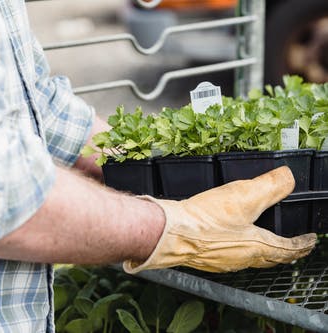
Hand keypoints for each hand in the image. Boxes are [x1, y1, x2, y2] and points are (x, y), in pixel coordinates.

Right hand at [123, 166, 316, 272]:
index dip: (302, 244)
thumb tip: (288, 177)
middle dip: (282, 254)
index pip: (288, 249)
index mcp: (256, 246)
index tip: (311, 242)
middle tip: (289, 250)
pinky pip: (227, 258)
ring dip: (259, 254)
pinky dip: (235, 252)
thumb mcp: (244, 195)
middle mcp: (241, 258)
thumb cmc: (204, 219)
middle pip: (268, 260)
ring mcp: (221, 262)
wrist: (170, 233)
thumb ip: (271, 185)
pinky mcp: (203, 259)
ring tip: (260, 247)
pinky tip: (225, 243)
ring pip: (248, 260)